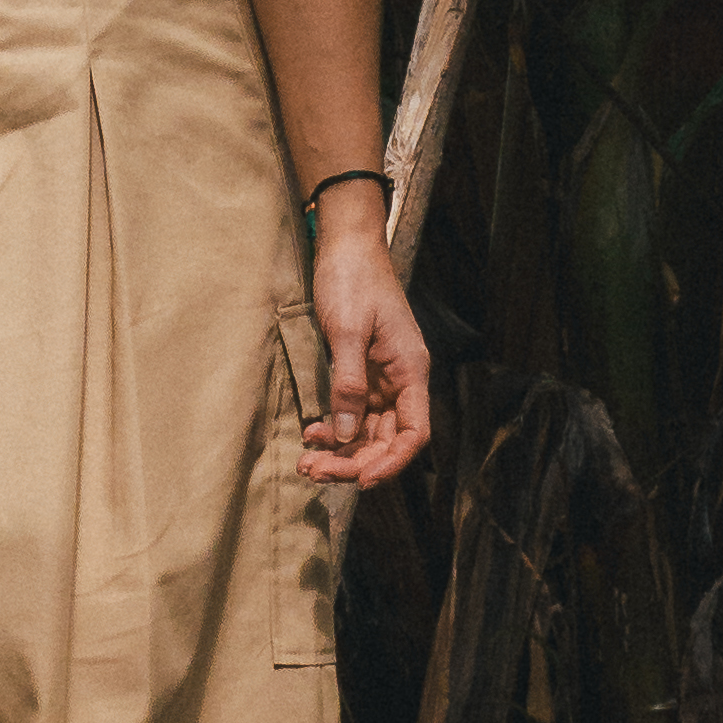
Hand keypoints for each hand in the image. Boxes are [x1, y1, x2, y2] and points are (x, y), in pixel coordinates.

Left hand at [298, 188, 434, 494]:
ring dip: (342, 450)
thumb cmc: (353, 278)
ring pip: (368, 430)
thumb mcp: (348, 329)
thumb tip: (347, 433)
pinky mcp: (361, 371)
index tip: (361, 480)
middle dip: (355, 461)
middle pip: (387, 438)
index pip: (413, 433)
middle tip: (315, 471)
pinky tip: (312, 434)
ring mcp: (381, 377)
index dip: (391, 462)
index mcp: (410, 370)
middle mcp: (400, 380)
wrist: (346, 242)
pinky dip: (334, 428)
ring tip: (308, 462)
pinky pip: (352, 412)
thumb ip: (349, 382)